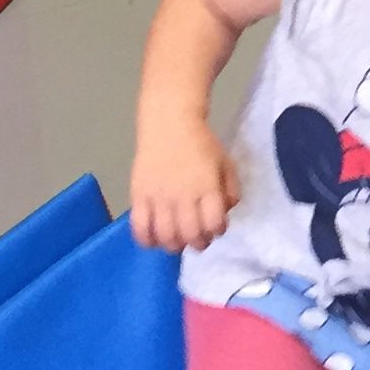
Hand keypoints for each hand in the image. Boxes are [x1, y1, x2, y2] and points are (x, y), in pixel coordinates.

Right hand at [128, 123, 240, 251]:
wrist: (169, 124)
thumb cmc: (201, 144)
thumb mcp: (225, 163)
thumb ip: (230, 190)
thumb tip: (224, 213)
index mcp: (207, 186)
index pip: (214, 223)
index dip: (218, 230)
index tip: (216, 227)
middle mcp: (183, 195)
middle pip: (191, 234)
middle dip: (198, 243)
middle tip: (198, 239)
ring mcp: (158, 197)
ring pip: (166, 236)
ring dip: (175, 245)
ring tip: (178, 241)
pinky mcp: (139, 196)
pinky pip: (140, 228)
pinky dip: (147, 240)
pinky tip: (154, 238)